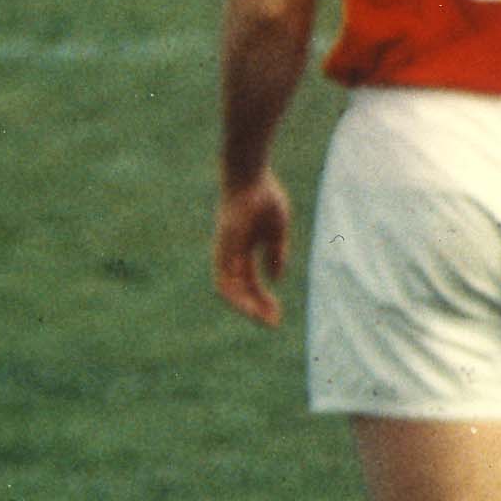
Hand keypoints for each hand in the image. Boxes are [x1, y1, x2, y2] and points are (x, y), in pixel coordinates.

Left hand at [214, 173, 293, 327]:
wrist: (250, 176)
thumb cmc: (264, 198)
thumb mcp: (276, 231)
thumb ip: (275, 253)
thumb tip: (276, 278)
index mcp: (243, 252)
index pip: (250, 283)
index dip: (262, 300)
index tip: (276, 314)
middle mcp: (230, 255)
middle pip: (240, 290)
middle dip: (256, 308)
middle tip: (272, 323)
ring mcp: (225, 251)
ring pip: (228, 288)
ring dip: (246, 306)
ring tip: (262, 319)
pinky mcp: (224, 246)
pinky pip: (224, 275)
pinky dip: (235, 292)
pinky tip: (249, 303)